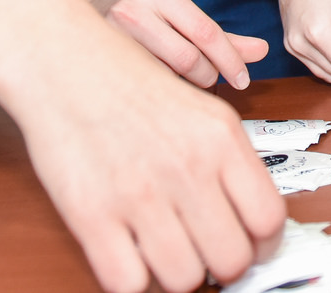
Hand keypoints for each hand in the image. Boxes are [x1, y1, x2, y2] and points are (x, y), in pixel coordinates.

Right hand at [13, 48, 285, 292]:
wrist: (62, 60)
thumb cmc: (127, 81)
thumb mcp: (200, 107)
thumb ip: (229, 160)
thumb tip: (254, 220)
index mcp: (221, 137)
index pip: (268, 218)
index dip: (262, 245)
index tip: (248, 246)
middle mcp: (187, 166)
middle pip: (232, 259)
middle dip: (220, 266)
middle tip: (202, 252)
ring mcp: (140, 193)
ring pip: (184, 280)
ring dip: (176, 275)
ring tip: (163, 252)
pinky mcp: (92, 214)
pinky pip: (129, 283)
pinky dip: (131, 280)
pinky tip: (128, 255)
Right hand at [95, 0, 267, 89]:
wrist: (77, 24)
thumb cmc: (137, 22)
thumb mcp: (178, 19)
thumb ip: (219, 38)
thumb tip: (261, 51)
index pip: (206, 32)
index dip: (230, 60)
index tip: (243, 80)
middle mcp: (137, 8)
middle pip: (189, 58)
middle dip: (206, 76)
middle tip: (205, 78)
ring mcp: (115, 35)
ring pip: (166, 76)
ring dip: (181, 85)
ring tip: (176, 78)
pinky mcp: (101, 60)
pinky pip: (144, 87)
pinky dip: (159, 90)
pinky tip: (154, 85)